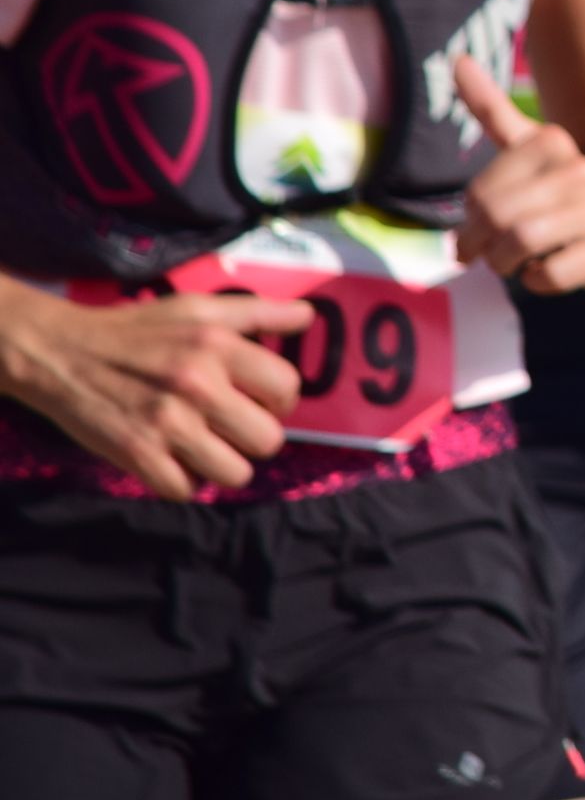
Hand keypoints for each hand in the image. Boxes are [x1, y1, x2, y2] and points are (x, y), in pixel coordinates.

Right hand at [0, 292, 310, 499]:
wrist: (61, 354)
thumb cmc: (138, 332)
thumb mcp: (198, 309)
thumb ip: (257, 312)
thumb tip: (308, 316)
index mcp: (218, 346)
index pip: (287, 388)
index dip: (279, 399)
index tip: (258, 398)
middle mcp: (198, 385)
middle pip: (268, 440)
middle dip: (254, 437)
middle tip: (231, 426)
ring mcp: (168, 424)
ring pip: (235, 474)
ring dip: (223, 465)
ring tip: (205, 446)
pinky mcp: (138, 454)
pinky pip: (186, 490)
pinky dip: (182, 480)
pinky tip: (172, 458)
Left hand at [450, 54, 584, 294]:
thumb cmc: (561, 189)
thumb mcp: (530, 147)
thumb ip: (491, 108)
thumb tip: (457, 61)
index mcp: (552, 143)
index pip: (481, 193)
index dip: (469, 218)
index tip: (476, 226)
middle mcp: (578, 171)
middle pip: (497, 217)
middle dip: (480, 244)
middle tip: (483, 254)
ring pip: (521, 243)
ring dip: (505, 263)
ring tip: (510, 262)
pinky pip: (550, 274)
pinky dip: (537, 280)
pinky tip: (545, 270)